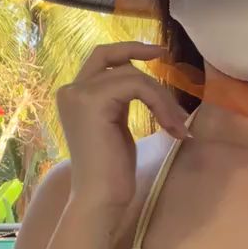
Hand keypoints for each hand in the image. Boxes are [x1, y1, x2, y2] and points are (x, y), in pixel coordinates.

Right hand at [56, 43, 190, 209]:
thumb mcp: (117, 126)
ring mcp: (78, 94)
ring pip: (131, 75)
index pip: (101, 60)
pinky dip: (160, 104)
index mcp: (74, 96)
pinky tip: (171, 127)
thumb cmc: (112, 171)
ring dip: (162, 98)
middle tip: (166, 55)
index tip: (157, 53)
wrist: (100, 197)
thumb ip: (120, 101)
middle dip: (138, 51)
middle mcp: (70, 90)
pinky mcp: (93, 102)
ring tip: (177, 125)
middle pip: (110, 56)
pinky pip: (136, 86)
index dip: (127, 51)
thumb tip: (147, 84)